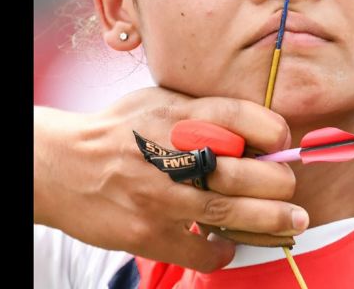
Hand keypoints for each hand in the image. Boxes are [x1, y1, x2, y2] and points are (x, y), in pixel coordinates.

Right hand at [34, 87, 308, 272]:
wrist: (59, 165)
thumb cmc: (118, 130)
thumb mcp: (159, 101)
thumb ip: (204, 111)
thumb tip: (257, 128)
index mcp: (178, 114)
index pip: (242, 117)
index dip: (274, 131)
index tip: (282, 142)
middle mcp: (171, 154)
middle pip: (246, 172)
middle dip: (280, 182)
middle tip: (290, 189)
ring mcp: (159, 196)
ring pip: (232, 214)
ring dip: (272, 220)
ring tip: (294, 221)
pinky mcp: (147, 232)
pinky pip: (200, 251)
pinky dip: (223, 252)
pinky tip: (230, 246)